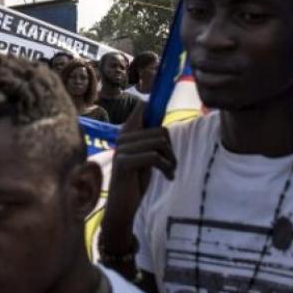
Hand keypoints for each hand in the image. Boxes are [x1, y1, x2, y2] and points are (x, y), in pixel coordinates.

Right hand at [100, 103, 175, 257]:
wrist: (122, 207)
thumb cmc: (135, 180)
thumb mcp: (146, 156)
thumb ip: (151, 140)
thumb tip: (163, 122)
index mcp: (128, 131)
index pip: (144, 108)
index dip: (157, 100)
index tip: (165, 84)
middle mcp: (123, 136)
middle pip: (160, 129)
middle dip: (171, 148)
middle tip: (171, 163)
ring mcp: (122, 149)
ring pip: (160, 143)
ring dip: (171, 160)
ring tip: (170, 171)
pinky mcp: (124, 163)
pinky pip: (154, 157)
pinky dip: (167, 168)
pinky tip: (167, 177)